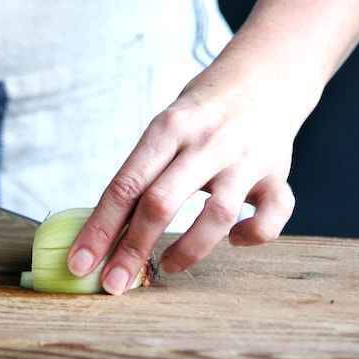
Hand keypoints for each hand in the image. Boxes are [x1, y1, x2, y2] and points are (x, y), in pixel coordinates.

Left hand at [67, 43, 321, 293]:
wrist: (266, 74)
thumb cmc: (202, 112)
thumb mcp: (166, 127)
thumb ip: (144, 172)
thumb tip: (105, 234)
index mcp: (169, 127)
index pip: (125, 184)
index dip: (100, 228)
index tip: (80, 264)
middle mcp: (207, 142)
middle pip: (161, 201)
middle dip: (132, 249)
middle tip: (114, 284)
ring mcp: (245, 158)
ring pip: (216, 215)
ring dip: (188, 250)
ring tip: (168, 266)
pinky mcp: (277, 173)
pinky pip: (273, 215)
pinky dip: (253, 235)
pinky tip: (235, 239)